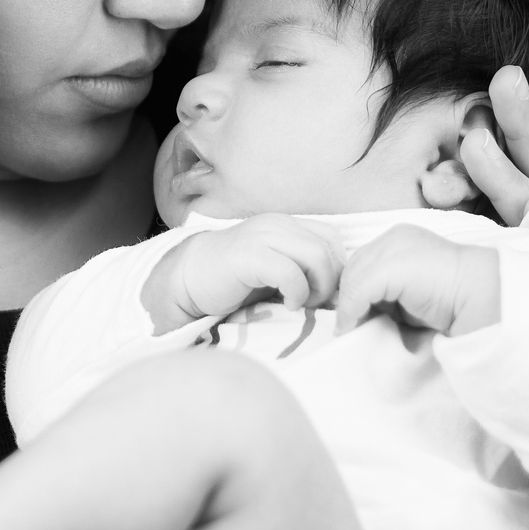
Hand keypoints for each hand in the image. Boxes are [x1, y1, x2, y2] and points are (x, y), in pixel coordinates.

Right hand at [143, 215, 343, 334]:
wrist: (189, 279)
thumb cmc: (234, 281)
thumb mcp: (276, 271)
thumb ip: (304, 272)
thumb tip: (339, 292)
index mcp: (287, 225)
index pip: (332, 238)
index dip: (338, 268)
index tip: (327, 294)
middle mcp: (278, 225)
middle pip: (328, 249)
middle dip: (331, 282)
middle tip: (316, 303)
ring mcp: (262, 237)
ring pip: (316, 257)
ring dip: (317, 288)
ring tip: (302, 303)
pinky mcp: (249, 256)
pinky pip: (289, 272)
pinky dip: (297, 293)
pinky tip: (287, 304)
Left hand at [334, 224, 498, 339]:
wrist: (483, 297)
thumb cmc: (453, 303)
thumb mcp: (411, 296)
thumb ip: (385, 297)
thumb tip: (354, 317)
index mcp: (401, 239)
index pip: (361, 263)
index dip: (352, 291)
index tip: (353, 316)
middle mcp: (394, 237)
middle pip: (353, 269)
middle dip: (348, 298)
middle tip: (350, 325)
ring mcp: (393, 247)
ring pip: (352, 279)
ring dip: (349, 307)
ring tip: (353, 329)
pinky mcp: (392, 266)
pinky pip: (359, 291)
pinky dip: (352, 311)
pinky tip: (354, 326)